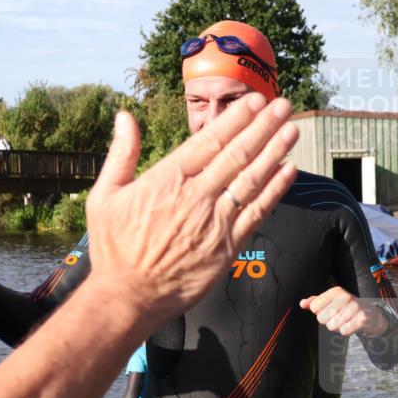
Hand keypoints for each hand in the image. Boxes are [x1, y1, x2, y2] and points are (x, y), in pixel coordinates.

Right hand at [85, 95, 297, 319]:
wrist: (129, 296)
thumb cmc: (114, 248)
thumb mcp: (104, 196)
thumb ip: (120, 154)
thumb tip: (124, 116)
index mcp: (167, 179)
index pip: (209, 141)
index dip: (236, 119)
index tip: (254, 101)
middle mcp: (196, 196)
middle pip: (237, 154)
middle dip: (263, 127)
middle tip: (284, 105)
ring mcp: (215, 221)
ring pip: (252, 179)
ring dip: (275, 152)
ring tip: (292, 129)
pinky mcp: (228, 246)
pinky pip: (257, 213)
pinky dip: (275, 190)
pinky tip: (289, 170)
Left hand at [300, 286, 388, 336]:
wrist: (373, 315)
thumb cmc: (348, 308)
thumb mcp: (332, 301)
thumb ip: (315, 302)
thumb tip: (302, 304)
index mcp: (336, 291)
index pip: (314, 307)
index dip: (320, 313)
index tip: (330, 311)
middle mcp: (345, 297)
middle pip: (321, 318)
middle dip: (328, 321)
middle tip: (339, 317)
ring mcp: (354, 308)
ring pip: (331, 325)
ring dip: (337, 327)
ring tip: (346, 321)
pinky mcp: (362, 319)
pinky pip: (343, 331)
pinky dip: (346, 331)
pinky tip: (351, 325)